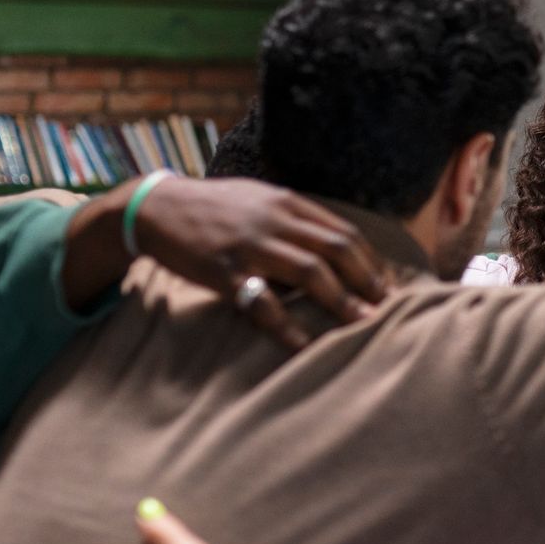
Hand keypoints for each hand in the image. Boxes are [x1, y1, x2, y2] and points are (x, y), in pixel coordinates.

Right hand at [67, 177, 392, 349]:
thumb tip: (337, 244)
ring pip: (309, 272)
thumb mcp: (260, 200)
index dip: (370, 259)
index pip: (342, 230)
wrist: (157, 209)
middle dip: (366, 279)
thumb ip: (296, 219)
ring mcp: (250, 246)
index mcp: (287, 203)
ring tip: (362, 323)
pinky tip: (304, 344)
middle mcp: (274, 220)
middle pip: (336, 249)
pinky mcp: (225, 272)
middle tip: (386, 305)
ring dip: (340, 300)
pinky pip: (262, 302)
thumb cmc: (216, 209)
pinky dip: (287, 325)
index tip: (387, 283)